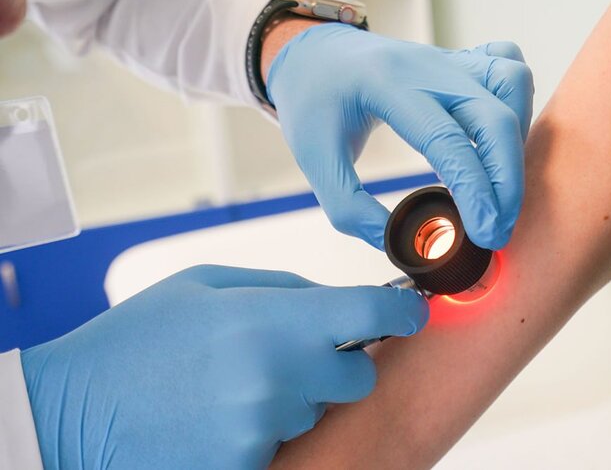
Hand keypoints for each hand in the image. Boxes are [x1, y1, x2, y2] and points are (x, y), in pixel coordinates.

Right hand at [20, 265, 427, 469]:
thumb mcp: (206, 286)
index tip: (410, 313)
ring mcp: (264, 429)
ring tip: (235, 387)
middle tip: (293, 358)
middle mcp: (279, 377)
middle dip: (339, 368)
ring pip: (317, 414)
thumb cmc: (136, 341)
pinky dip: (264, 432)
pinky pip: (284, 445)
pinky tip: (221, 417)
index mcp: (272, 319)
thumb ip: (283, 289)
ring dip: (295, 401)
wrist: (72, 413)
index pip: (371, 314)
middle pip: (358, 378)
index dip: (401, 312)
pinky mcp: (247, 466)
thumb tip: (335, 301)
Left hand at [266, 23, 533, 249]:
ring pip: (512, 84)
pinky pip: (508, 67)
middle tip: (498, 230)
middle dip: (507, 181)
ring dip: (517, 140)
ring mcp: (449, 59)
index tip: (485, 233)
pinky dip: (519, 102)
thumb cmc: (313, 100)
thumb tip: (394, 243)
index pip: (446, 139)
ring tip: (502, 186)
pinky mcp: (462, 62)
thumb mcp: (314, 158)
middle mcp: (427, 66)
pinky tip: (504, 139)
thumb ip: (350, 208)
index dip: (474, 190)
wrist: (314, 53)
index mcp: (387, 84)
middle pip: (493, 116)